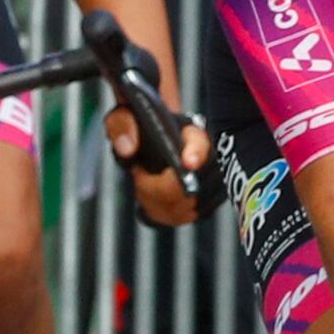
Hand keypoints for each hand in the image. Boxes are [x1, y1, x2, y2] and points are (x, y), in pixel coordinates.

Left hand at [108, 100, 212, 228]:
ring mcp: (211, 183)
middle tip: (138, 174)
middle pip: (192, 185)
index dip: (196, 154)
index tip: (187, 162)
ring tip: (142, 183)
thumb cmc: (139, 126)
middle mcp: (208, 157)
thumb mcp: (124, 116)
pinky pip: (182, 217)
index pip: (200, 142)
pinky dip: (161, 212)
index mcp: (190, 130)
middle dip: (158, 188)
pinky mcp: (205, 203)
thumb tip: (127, 149)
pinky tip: (151, 198)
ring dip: (157, 201)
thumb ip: (122, 124)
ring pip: (187, 207)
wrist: (153, 139)